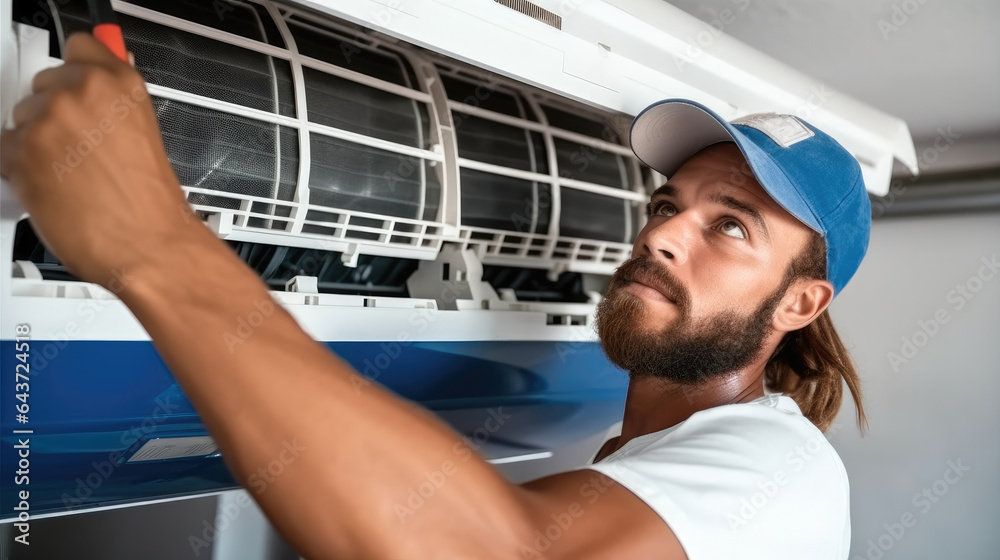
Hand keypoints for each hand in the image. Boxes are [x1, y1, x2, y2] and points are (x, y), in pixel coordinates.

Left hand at [1, 33, 203, 290]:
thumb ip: (113, 102)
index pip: (80, 47)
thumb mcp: (145, 134)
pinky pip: (6, 150)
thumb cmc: (151, 205)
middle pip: (45, 84)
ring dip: (38, 142)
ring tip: (72, 173)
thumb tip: (94, 81)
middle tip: (82, 149)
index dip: (80, 75)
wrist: (148, 246)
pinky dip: (23, 169)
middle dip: (57, 114)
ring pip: (22, 118)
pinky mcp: (21, 153)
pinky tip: (56, 187)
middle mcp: (82, 94)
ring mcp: (48, 121)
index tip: (82, 89)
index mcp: (120, 84)